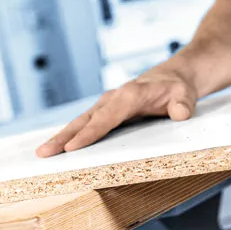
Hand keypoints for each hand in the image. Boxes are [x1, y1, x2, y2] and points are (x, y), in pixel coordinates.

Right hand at [35, 66, 197, 157]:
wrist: (176, 76)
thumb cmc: (179, 87)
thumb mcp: (186, 93)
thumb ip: (183, 104)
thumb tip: (180, 114)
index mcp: (132, 94)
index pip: (108, 116)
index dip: (91, 132)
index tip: (72, 147)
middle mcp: (115, 98)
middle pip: (87, 119)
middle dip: (65, 136)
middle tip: (44, 153)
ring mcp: (109, 104)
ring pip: (82, 121)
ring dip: (62, 137)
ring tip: (43, 153)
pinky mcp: (108, 111)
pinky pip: (87, 123)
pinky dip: (72, 134)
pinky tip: (59, 148)